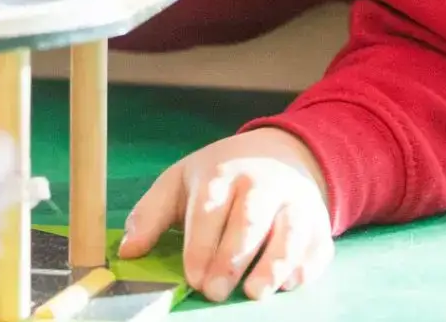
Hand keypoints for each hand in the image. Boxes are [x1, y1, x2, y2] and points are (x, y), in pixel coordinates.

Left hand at [119, 129, 333, 303]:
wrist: (282, 153)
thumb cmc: (222, 176)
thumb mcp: (181, 182)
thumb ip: (151, 215)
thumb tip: (127, 251)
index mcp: (222, 172)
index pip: (210, 207)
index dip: (201, 243)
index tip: (192, 276)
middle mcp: (262, 183)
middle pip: (249, 221)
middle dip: (231, 259)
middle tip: (214, 292)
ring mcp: (295, 201)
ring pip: (290, 232)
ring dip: (274, 264)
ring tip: (255, 292)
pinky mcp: (318, 223)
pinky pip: (316, 247)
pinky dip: (304, 267)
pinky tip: (286, 283)